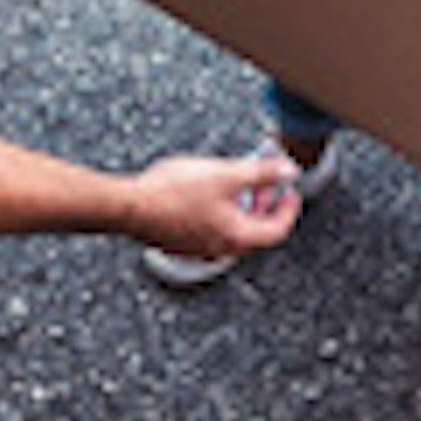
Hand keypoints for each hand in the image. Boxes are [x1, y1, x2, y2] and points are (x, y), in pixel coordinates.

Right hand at [126, 151, 300, 260]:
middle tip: (267, 185)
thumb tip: (289, 171)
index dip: (289, 209)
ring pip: (233, 231)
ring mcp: (199, 248)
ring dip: (242, 207)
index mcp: (237, 236)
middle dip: (265, 206)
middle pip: (255, 233)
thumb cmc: (173, 193)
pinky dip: (221, 212)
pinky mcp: (181, 242)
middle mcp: (220, 249)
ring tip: (239, 183)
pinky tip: (210, 192)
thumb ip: (262, 173)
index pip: (277, 230)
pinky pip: (212, 230)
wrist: (129, 206)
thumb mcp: (226, 174)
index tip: (291, 193)